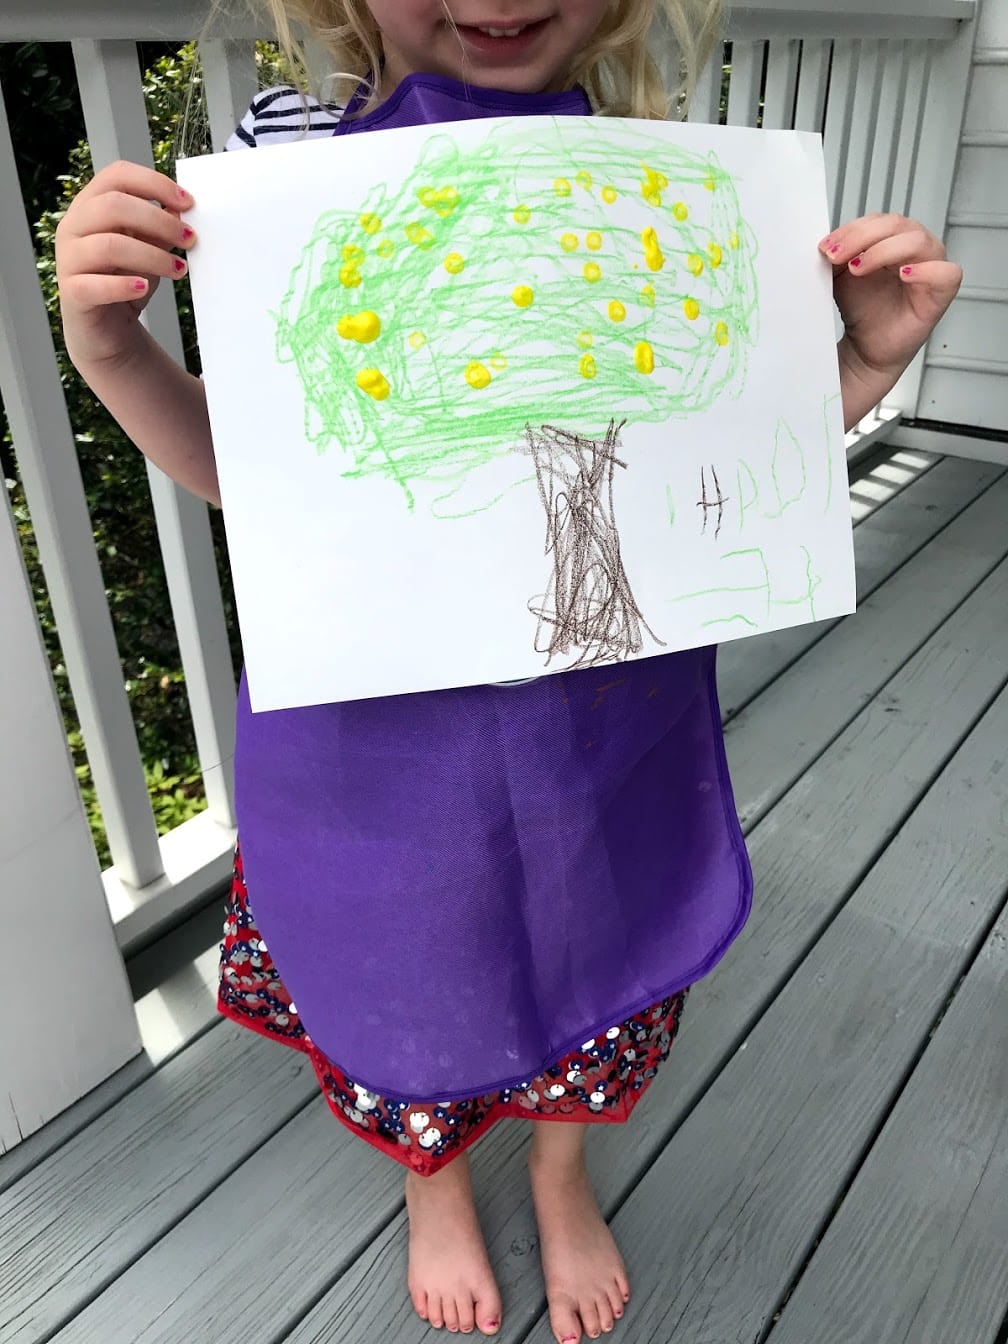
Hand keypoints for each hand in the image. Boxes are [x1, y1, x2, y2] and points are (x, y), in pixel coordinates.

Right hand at [55, 160, 195, 371]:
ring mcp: (69, 259)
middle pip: (113, 206)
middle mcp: (74, 226)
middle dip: (159, 220)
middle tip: (190, 239)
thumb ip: (160, 229)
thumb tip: (181, 210)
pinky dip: (123, 286)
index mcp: (91, 206)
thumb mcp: (149, 250)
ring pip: (109, 246)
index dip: (154, 183)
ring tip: (179, 270)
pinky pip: (94, 285)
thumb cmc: (127, 281)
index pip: (117, 176)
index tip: (188, 203)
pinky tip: (144, 288)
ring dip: (152, 256)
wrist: (107, 329)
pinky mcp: (73, 293)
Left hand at [818, 214, 961, 421]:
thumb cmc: (861, 309)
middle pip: (898, 225)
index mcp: (894, 238)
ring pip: (918, 241)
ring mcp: (931, 268)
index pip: (878, 221)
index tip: (826, 247)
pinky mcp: (941, 294)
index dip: (852, 230)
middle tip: (836, 256)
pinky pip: (946, 273)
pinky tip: (904, 275)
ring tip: (857, 268)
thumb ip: (837, 256)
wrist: (865, 348)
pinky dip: (926, 270)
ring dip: (883, 250)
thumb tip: (825, 243)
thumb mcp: (841, 276)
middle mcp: (916, 248)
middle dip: (862, 237)